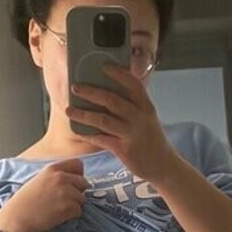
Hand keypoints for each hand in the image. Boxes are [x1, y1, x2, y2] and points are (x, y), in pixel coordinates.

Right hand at [0, 158, 90, 231]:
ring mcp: (67, 193)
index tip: (71, 183)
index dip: (77, 175)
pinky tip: (58, 216)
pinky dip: (71, 216)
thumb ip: (55, 176)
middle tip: (62, 200)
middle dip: (77, 191)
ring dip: (74, 205)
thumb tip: (72, 180)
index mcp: (53, 168)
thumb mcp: (38, 180)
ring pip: (82, 198)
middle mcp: (61, 178)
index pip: (78, 164)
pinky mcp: (69, 208)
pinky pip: (79, 211)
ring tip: (58, 209)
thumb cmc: (24, 202)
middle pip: (84, 182)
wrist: (16, 219)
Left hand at [65, 65, 176, 183]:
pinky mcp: (125, 149)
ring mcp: (132, 134)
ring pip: (103, 120)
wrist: (163, 165)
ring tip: (69, 110)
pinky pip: (102, 139)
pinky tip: (79, 131)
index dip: (118, 74)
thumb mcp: (148, 119)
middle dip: (91, 92)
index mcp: (146, 107)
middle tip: (75, 87)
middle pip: (113, 100)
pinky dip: (89, 134)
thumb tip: (107, 96)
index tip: (104, 66)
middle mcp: (140, 118)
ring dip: (84, 114)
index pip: (133, 84)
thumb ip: (133, 107)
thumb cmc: (152, 140)